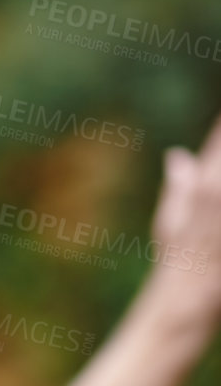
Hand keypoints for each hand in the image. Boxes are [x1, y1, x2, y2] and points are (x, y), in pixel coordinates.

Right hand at [149, 112, 220, 321]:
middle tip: (217, 184)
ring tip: (218, 195)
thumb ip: (177, 187)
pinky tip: (220, 214)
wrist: (181, 310)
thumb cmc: (175, 269)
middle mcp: (217, 189)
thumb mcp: (168, 225)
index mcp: (204, 181)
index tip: (219, 75)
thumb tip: (176, 157)